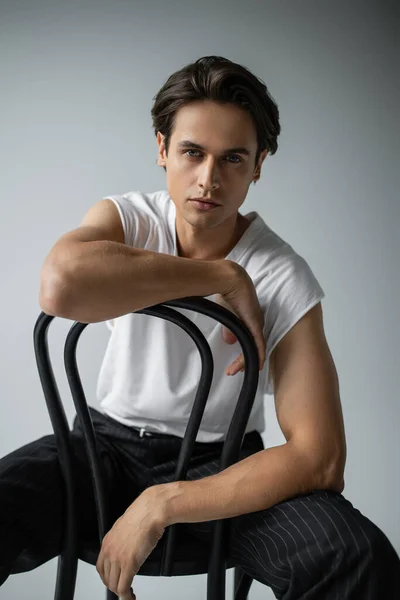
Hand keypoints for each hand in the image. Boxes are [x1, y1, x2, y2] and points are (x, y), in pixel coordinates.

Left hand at [96, 487, 165, 598]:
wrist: (151, 511)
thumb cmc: (143, 514)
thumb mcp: (127, 526)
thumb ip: (123, 539)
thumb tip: (128, 546)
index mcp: (108, 541)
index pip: (100, 567)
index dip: (107, 577)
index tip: (113, 580)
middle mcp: (109, 550)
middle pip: (106, 578)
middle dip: (114, 586)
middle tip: (123, 589)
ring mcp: (118, 558)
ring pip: (114, 585)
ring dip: (121, 592)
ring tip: (128, 595)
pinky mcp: (129, 564)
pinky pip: (123, 587)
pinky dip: (127, 596)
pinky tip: (131, 597)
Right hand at [216, 261, 265, 375]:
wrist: (230, 280)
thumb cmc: (226, 290)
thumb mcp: (225, 313)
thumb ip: (229, 327)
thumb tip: (229, 342)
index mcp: (248, 318)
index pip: (247, 339)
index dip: (241, 351)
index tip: (233, 362)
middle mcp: (255, 322)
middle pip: (251, 346)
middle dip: (242, 361)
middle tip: (232, 370)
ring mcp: (257, 324)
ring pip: (254, 348)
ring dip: (244, 361)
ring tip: (234, 370)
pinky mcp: (256, 325)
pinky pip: (259, 345)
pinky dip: (258, 356)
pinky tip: (257, 366)